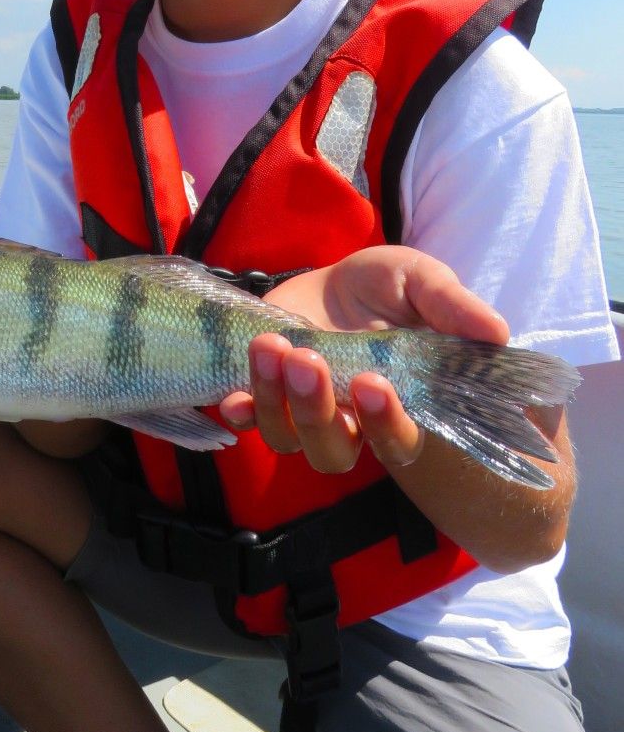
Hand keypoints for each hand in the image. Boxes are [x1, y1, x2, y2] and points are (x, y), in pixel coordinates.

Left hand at [218, 246, 508, 474]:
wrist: (335, 280)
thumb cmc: (388, 289)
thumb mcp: (422, 282)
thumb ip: (453, 307)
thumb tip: (497, 333)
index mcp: (397, 407)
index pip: (397, 442)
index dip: (386, 424)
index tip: (374, 383)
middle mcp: (349, 422)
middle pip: (332, 451)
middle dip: (316, 411)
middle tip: (308, 360)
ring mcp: (301, 412)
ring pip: (285, 437)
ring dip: (274, 399)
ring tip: (272, 346)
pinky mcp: (261, 393)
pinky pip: (245, 416)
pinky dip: (238, 406)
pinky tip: (232, 390)